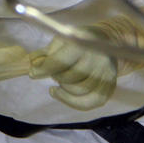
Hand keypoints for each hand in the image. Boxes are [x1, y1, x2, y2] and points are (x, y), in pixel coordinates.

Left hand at [29, 12, 143, 110]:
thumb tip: (33, 64)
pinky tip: (61, 94)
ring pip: (79, 91)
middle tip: (52, 72)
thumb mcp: (60, 40)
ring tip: (59, 81)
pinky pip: (90, 102)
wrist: (105, 41)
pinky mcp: (110, 85)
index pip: (62, 60)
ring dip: (64, 89)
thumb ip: (45, 53)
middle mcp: (98, 58)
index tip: (32, 73)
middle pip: (69, 77)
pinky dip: (73, 102)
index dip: (45, 68)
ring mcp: (106, 73)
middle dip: (55, 77)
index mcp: (83, 42)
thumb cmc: (77, 41)